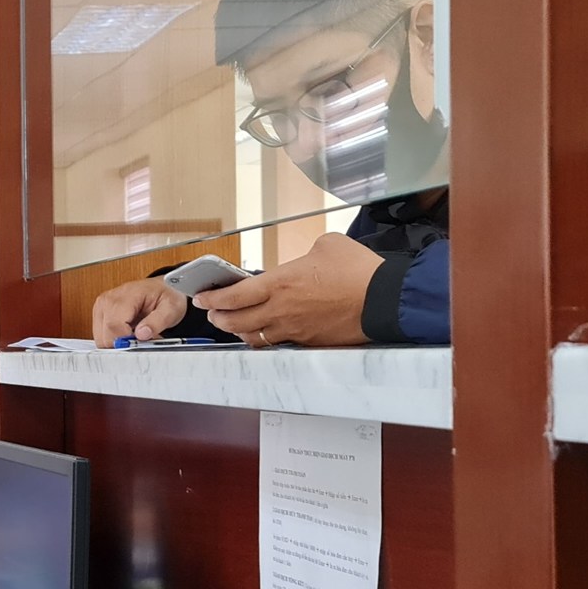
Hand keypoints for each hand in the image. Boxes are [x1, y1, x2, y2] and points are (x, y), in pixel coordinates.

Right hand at [91, 277, 188, 345]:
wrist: (160, 290)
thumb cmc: (164, 297)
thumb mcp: (171, 308)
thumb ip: (157, 322)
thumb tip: (142, 334)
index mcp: (124, 296)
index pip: (114, 325)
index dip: (126, 341)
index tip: (141, 345)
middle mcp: (107, 301)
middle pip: (105, 336)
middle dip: (123, 344)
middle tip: (141, 340)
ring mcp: (101, 308)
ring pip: (102, 340)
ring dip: (118, 343)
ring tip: (135, 335)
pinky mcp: (99, 315)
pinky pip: (102, 337)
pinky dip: (114, 341)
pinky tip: (127, 334)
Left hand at [192, 233, 380, 347]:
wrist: (385, 299)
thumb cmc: (358, 270)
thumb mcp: (327, 245)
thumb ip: (307, 253)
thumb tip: (307, 260)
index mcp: (280, 283)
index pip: (233, 296)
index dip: (213, 299)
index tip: (202, 298)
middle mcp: (281, 310)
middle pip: (236, 322)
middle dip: (219, 318)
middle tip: (213, 313)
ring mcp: (295, 329)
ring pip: (255, 338)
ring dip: (239, 332)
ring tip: (235, 325)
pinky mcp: (310, 342)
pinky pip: (280, 343)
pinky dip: (267, 339)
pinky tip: (267, 333)